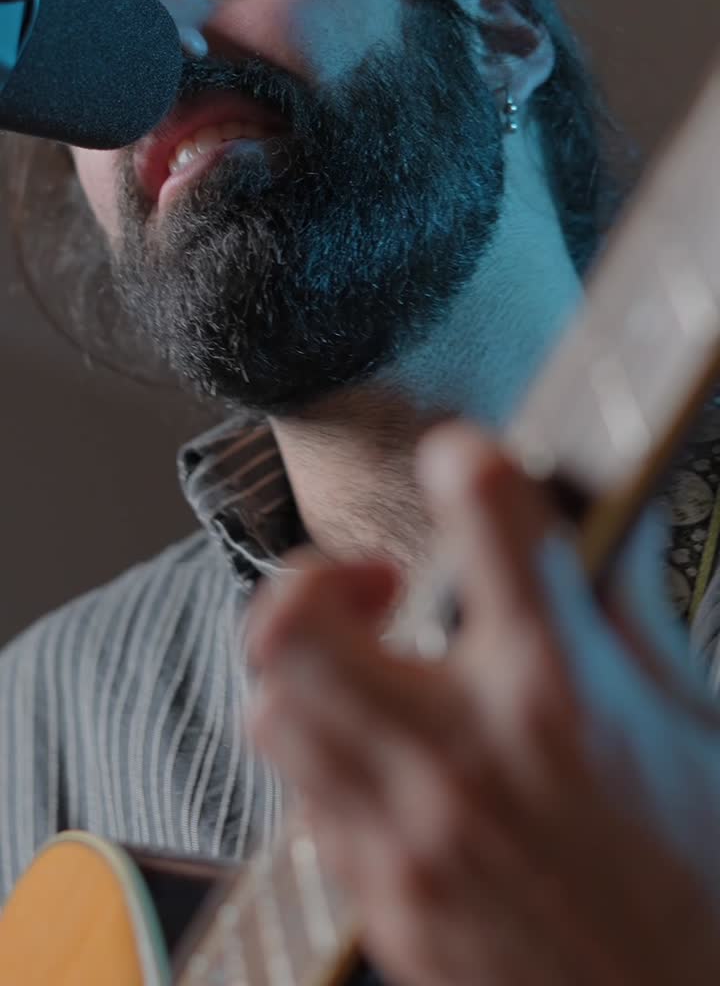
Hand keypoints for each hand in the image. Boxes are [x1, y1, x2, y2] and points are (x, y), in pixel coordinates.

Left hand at [248, 420, 719, 985]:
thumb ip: (628, 607)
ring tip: (370, 675)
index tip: (463, 461)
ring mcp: (408, 839)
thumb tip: (607, 514)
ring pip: (274, 710)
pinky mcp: (382, 901)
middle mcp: (463, 758)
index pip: (489, 522)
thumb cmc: (703, 880)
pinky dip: (330, 760)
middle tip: (372, 593)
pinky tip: (389, 762)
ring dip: (311, 672)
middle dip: (316, 580)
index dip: (467, 462)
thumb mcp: (694, 721)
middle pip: (296, 624)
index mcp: (558, 694)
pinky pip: (306, 802)